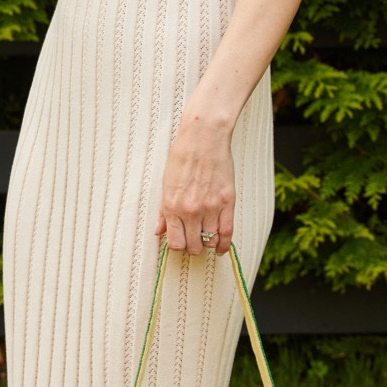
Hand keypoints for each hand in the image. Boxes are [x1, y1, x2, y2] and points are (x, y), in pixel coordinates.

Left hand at [156, 119, 235, 255]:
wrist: (204, 137)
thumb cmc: (182, 156)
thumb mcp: (166, 183)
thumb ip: (163, 211)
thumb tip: (159, 231)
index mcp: (171, 206)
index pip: (175, 242)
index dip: (178, 246)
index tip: (180, 242)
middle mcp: (190, 210)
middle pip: (193, 246)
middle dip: (192, 247)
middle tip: (193, 241)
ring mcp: (210, 207)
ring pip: (209, 241)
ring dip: (207, 244)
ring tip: (206, 240)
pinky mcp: (227, 201)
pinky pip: (227, 232)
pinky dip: (224, 244)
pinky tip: (220, 249)